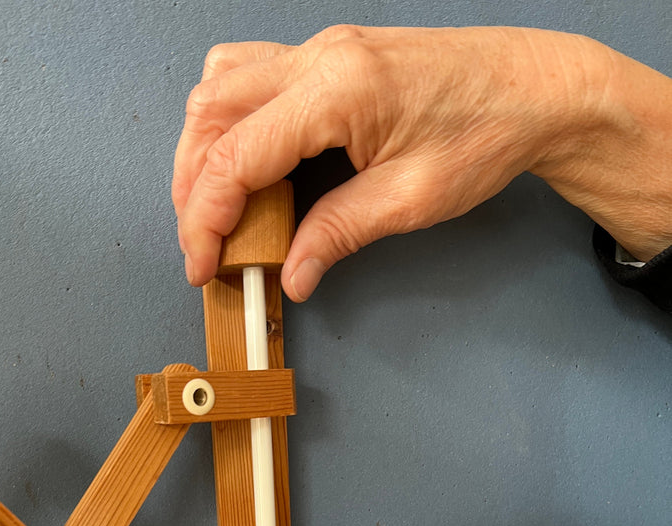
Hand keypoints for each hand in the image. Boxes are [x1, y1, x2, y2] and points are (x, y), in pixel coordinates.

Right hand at [173, 25, 671, 299]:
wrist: (535, 89)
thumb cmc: (486, 133)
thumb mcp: (410, 200)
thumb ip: (338, 233)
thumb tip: (291, 273)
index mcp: (337, 91)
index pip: (235, 156)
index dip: (205, 218)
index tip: (203, 266)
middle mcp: (318, 58)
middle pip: (211, 114)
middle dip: (191, 186)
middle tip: (201, 244)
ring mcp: (321, 49)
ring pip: (221, 85)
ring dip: (203, 148)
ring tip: (211, 207)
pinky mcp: (331, 56)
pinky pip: (252, 73)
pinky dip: (231, 120)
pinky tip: (243, 158)